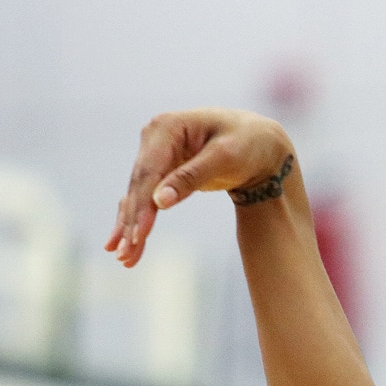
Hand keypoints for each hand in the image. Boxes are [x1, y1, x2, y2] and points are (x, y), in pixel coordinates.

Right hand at [105, 108, 293, 266]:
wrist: (261, 142)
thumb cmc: (247, 143)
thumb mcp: (225, 157)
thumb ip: (192, 176)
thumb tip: (160, 201)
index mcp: (166, 127)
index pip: (149, 172)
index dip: (142, 205)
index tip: (138, 235)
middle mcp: (154, 139)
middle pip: (139, 187)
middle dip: (131, 222)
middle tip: (124, 255)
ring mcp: (156, 155)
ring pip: (138, 197)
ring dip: (130, 228)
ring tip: (124, 258)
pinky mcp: (163, 173)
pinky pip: (147, 200)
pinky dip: (139, 222)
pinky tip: (128, 245)